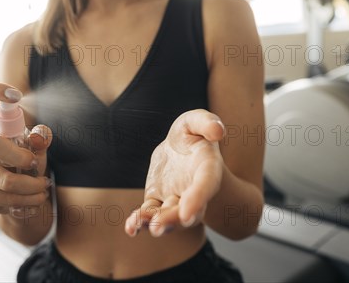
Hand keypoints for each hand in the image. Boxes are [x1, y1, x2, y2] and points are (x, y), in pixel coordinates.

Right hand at [0, 83, 52, 215]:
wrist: (19, 194)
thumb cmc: (26, 162)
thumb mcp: (37, 148)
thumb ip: (40, 139)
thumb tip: (40, 137)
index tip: (15, 95)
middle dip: (19, 157)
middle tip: (36, 165)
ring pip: (0, 180)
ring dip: (28, 189)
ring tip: (42, 189)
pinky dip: (21, 203)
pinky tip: (30, 201)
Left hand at [125, 109, 224, 236]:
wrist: (179, 146)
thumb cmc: (191, 133)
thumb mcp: (197, 121)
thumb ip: (206, 123)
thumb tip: (218, 131)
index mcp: (208, 170)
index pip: (206, 186)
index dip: (198, 199)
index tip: (187, 214)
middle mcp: (194, 190)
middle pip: (186, 210)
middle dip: (172, 220)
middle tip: (157, 227)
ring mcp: (175, 198)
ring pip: (167, 216)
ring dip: (155, 223)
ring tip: (139, 226)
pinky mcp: (157, 199)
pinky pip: (150, 212)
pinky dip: (140, 221)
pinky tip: (131, 227)